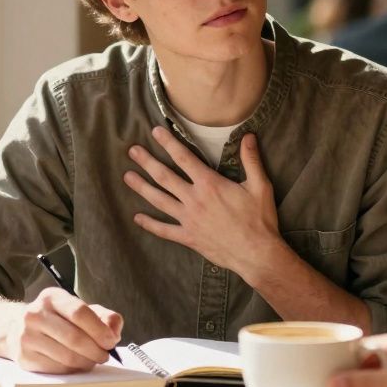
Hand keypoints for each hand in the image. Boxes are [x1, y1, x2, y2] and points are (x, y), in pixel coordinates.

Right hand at [5, 287, 121, 373]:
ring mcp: (27, 337)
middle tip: (105, 355)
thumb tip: (114, 331)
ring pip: (67, 357)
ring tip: (92, 360)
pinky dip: (73, 370)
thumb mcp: (80, 310)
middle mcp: (35, 314)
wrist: (19, 329)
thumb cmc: (58, 320)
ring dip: (86, 362)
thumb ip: (104, 317)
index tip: (111, 341)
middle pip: (74, 338)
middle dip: (96, 350)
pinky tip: (76, 364)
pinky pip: (57, 369)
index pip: (79, 312)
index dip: (100, 330)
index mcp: (52, 297)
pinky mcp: (25, 357)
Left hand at [123, 128, 283, 277]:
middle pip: (164, 177)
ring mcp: (188, 219)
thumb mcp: (259, 186)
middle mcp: (194, 199)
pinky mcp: (188, 237)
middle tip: (132, 151)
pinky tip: (137, 218)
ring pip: (159, 200)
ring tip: (127, 176)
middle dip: (147, 162)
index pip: (184, 158)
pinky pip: (164, 230)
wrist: (256, 254)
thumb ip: (251, 160)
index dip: (168, 143)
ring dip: (142, 187)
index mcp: (210, 184)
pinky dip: (150, 224)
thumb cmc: (259, 220)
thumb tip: (248, 136)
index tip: (155, 132)